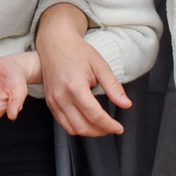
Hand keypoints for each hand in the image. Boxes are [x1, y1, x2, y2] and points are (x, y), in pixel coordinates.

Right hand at [35, 3, 129, 136]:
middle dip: (101, 131)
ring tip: (101, 127)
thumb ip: (113, 86)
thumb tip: (126, 104)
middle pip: (83, 126)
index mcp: (75, 87)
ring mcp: (53, 100)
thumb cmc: (77, 51)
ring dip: (89, 132)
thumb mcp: (100, 65)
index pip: (95, 115)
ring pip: (72, 129)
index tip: (119, 128)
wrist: (55, 43)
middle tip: (112, 128)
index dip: (109, 125)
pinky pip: (63, 123)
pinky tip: (87, 122)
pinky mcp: (49, 102)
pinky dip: (76, 127)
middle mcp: (61, 96)